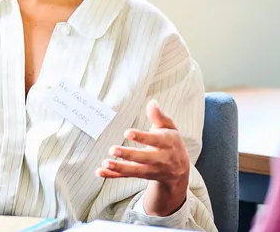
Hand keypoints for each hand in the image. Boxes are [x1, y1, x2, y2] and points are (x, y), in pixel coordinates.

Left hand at [96, 100, 189, 216]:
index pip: (154, 140)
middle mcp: (159, 159)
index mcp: (166, 144)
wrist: (179, 171)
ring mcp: (150, 170)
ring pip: (134, 170)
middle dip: (128, 155)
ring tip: (106, 162)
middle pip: (143, 158)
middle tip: (113, 149)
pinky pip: (126, 176)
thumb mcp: (170, 129)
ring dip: (119, 167)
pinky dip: (113, 175)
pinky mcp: (141, 175)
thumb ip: (159, 116)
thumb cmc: (171, 143)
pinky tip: (100, 171)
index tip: (127, 133)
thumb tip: (152, 102)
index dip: (141, 137)